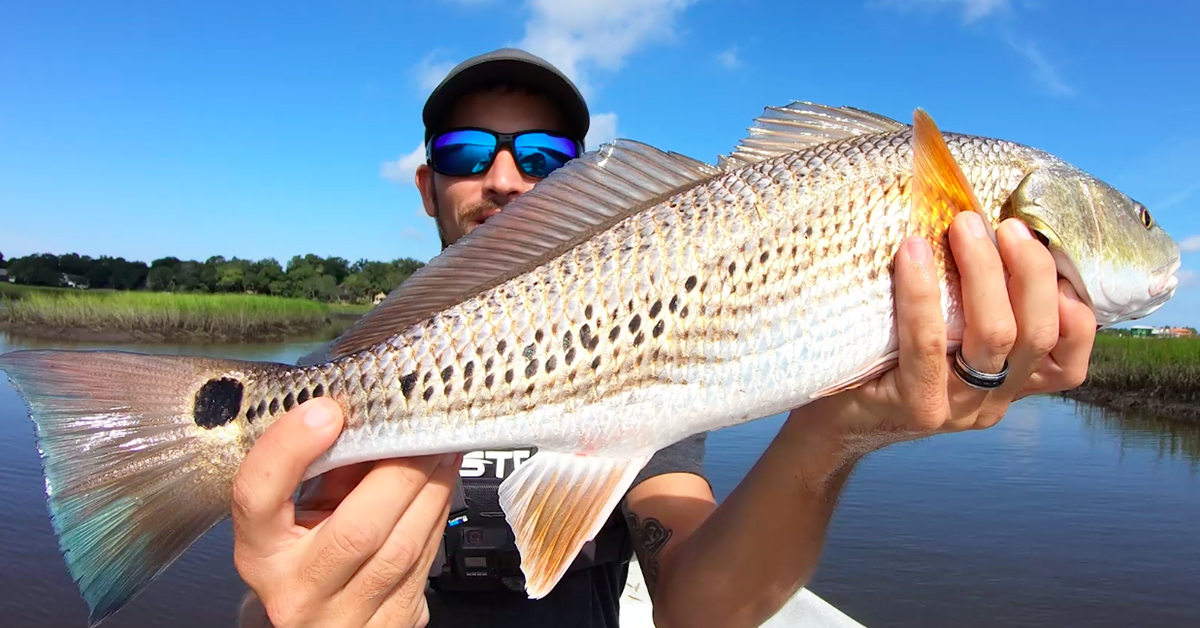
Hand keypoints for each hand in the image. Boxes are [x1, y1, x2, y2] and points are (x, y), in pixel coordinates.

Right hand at [231, 398, 459, 627]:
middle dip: (400, 471)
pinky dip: (439, 514)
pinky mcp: (394, 624)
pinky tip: (443, 484)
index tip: (325, 411)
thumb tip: (370, 421)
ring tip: (441, 448)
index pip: (258, 498)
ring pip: (403, 547)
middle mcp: (298, 591)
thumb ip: (327, 472)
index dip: (289, 449)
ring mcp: (347, 616)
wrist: (319, 626)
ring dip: (432, 488)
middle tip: (422, 429)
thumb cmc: (306, 559)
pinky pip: (426, 562)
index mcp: (261, 554)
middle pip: (356, 529)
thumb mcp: (298, 514)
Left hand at [794, 213, 1095, 461]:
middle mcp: (993, 402)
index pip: (1069, 361)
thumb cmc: (887, 364)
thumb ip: (974, 309)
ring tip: (963, 226)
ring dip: (985, 271)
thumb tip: (988, 227)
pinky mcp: (917, 407)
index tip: (1049, 256)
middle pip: (1039, 334)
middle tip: (1003, 223)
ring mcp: (958, 409)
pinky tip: (913, 251)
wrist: (831, 423)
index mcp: (1011, 387)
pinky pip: (929, 344)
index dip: (1075, 309)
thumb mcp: (945, 341)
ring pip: (996, 336)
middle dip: (1030, 270)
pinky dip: (923, 292)